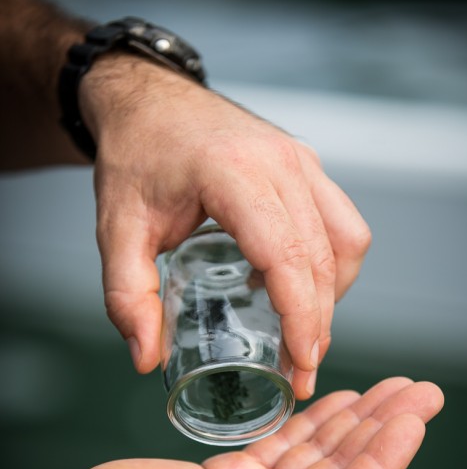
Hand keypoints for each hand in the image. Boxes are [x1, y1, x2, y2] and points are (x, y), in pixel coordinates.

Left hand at [79, 57, 370, 398]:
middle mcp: (280, 162)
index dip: (301, 317)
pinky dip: (331, 263)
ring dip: (333, 294)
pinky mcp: (306, 163)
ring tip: (303, 333)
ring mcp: (300, 159)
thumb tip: (145, 358)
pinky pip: (342, 221)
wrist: (149, 97)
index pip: (287, 255)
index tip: (301, 364)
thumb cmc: (135, 156)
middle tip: (300, 372)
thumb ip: (127, 294)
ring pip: (347, 239)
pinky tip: (295, 285)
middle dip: (318, 323)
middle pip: (323, 257)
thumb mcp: (116, 228)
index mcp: (233, 173)